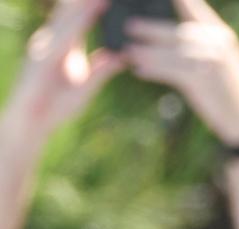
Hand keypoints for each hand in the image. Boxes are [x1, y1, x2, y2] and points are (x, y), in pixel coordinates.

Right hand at [3, 0, 125, 139]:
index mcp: (62, 46)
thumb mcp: (87, 86)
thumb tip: (120, 56)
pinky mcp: (42, 57)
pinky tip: (90, 12)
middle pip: (71, 11)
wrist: (33, 123)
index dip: (93, 4)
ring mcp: (45, 47)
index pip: (80, 18)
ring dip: (85, 4)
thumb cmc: (56, 106)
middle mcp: (51, 41)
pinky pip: (64, 36)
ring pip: (68, 18)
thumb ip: (101, 69)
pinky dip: (78, 23)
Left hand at [123, 0, 238, 144]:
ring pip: (170, 52)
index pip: (193, 8)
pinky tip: (139, 70)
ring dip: (147, 52)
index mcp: (223, 35)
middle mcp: (217, 45)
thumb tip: (173, 34)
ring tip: (128, 52)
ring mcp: (210, 62)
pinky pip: (170, 71)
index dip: (175, 0)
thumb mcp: (225, 61)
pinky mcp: (201, 81)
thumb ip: (205, 43)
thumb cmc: (232, 93)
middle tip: (129, 26)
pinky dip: (153, 70)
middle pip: (177, 32)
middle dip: (150, 29)